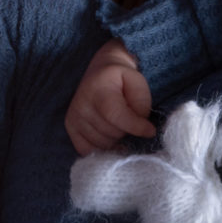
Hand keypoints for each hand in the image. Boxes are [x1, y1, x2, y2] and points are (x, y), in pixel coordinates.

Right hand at [65, 39, 155, 153]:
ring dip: (116, 140)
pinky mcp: (70, 128)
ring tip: (119, 124)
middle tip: (130, 119)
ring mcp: (73, 117)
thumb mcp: (137, 81)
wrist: (99, 72)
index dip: (135, 127)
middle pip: (111, 132)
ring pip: (103, 144)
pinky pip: (88, 150)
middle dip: (127, 131)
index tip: (150, 131)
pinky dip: (103, 148)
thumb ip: (142, 103)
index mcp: (98, 88)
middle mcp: (81, 104)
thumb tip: (143, 129)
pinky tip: (110, 137)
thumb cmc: (121, 79)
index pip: (115, 115)